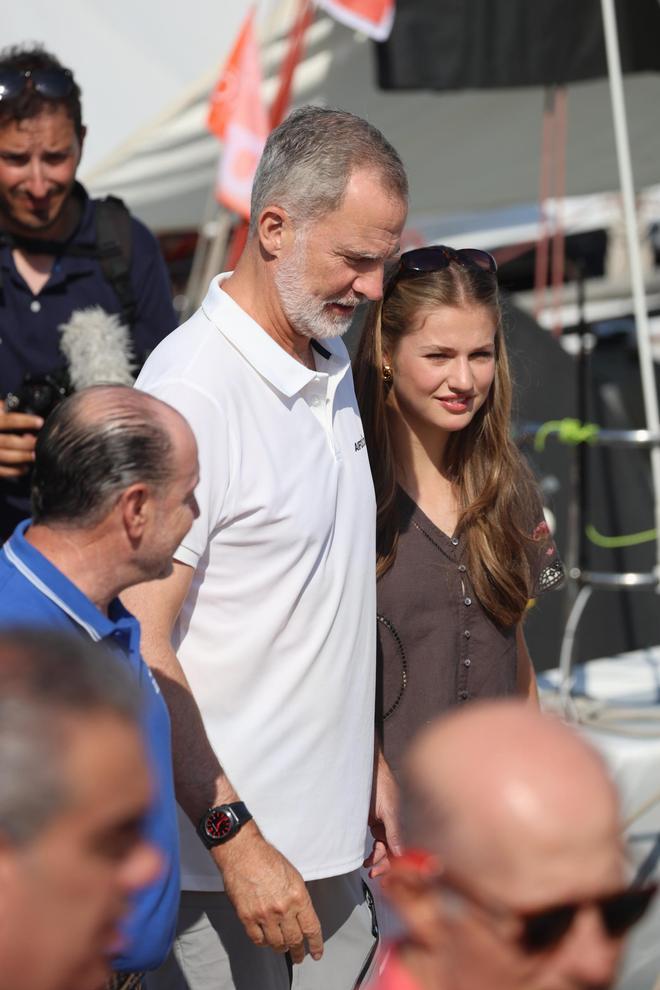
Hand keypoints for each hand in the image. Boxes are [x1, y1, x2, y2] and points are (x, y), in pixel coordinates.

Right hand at [0, 402, 42, 478]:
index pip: (8, 420)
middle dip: (26, 443)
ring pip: (5, 456)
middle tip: (38, 442)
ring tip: (34, 455)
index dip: (25, 421)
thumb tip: (8, 406)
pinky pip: (1, 471)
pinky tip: (25, 468)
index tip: (40, 422)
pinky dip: (14, 471)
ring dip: (22, 457)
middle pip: (8, 441)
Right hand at [215, 823, 322, 964]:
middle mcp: (283, 909)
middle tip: (299, 957)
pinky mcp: (247, 917)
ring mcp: (264, 915)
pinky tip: (266, 941)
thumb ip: (299, 898)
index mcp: (298, 897)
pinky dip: (263, 943)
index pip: (311, 928)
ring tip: (282, 948)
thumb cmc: (268, 859)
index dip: (315, 944)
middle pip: (294, 940)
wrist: (243, 853)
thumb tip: (301, 916)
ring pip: (276, 943)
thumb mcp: (293, 876)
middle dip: (298, 952)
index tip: (316, 953)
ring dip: (281, 948)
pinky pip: (258, 939)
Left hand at [365, 749, 400, 878]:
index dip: (393, 862)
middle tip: (372, 873)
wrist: (365, 766)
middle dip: (383, 863)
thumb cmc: (380, 782)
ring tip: (366, 865)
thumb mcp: (388, 808)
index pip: (399, 847)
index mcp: (399, 821)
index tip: (382, 872)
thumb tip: (400, 852)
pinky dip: (371, 848)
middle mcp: (392, 823)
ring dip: (376, 857)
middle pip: (391, 850)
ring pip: (382, 846)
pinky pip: (374, 838)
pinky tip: (365, 856)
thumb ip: (393, 830)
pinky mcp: (372, 819)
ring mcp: (382, 822)